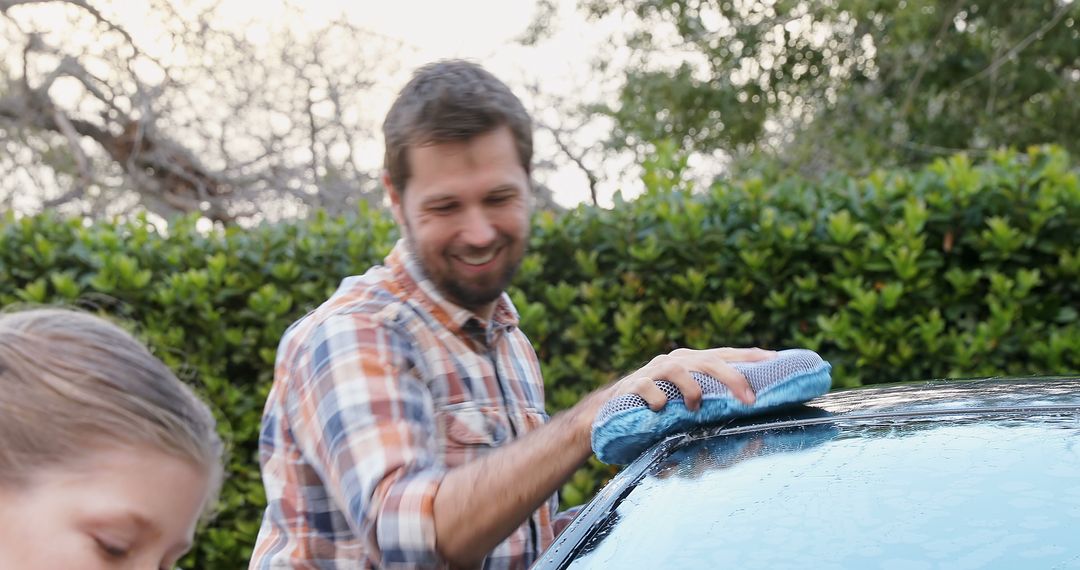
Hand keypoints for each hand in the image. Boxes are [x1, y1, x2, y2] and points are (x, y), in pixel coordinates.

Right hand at [606, 347, 776, 411]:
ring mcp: (654, 371)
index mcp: (692, 360)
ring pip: (679, 370)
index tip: (776, 359)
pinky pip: (648, 388)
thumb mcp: (687, 397)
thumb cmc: (659, 404)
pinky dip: (657, 399)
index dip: (750, 356)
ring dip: (692, 389)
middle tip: (750, 399)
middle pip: (708, 360)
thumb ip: (712, 397)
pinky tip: (660, 409)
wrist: (611, 408)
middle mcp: (675, 360)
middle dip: (732, 377)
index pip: (725, 354)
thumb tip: (750, 406)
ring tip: (695, 406)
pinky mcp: (634, 385)